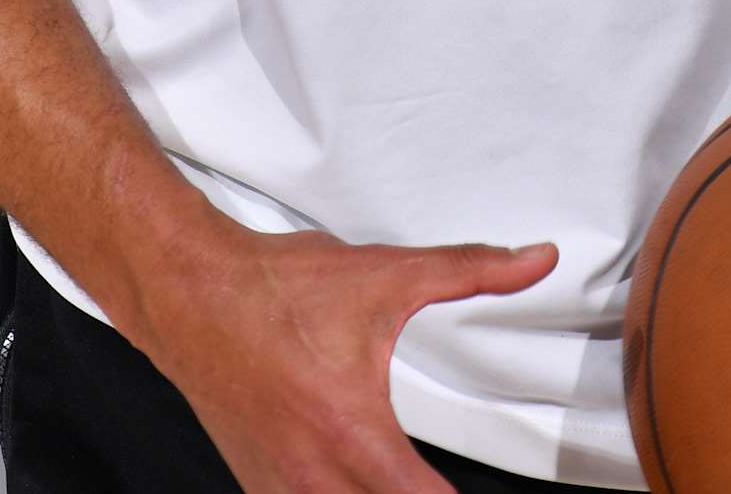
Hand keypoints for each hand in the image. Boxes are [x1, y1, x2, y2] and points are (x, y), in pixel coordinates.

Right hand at [136, 219, 557, 493]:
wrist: (194, 294)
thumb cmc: (279, 290)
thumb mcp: (386, 275)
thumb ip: (470, 270)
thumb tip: (535, 259)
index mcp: (356, 437)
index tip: (477, 491)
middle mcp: (315, 478)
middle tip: (433, 478)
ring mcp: (282, 490)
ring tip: (401, 479)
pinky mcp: (259, 487)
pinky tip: (350, 480)